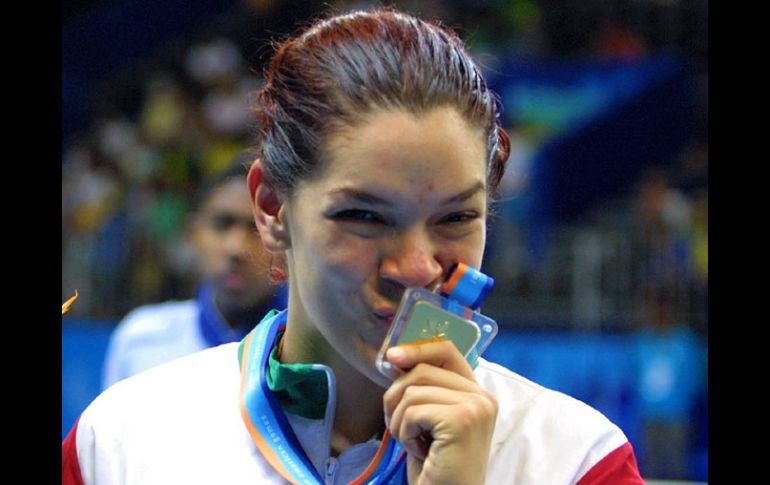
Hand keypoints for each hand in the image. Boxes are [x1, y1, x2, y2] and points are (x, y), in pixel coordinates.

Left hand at [382, 340, 497, 484]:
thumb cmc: (435, 464)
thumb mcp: (429, 419)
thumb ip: (423, 388)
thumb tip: (396, 357)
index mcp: (478, 393)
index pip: (447, 351)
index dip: (418, 348)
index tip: (392, 356)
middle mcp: (483, 397)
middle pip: (423, 369)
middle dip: (396, 396)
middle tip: (397, 425)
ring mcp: (475, 407)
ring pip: (413, 391)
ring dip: (400, 420)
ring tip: (414, 442)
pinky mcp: (461, 420)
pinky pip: (413, 411)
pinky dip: (405, 433)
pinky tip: (419, 451)